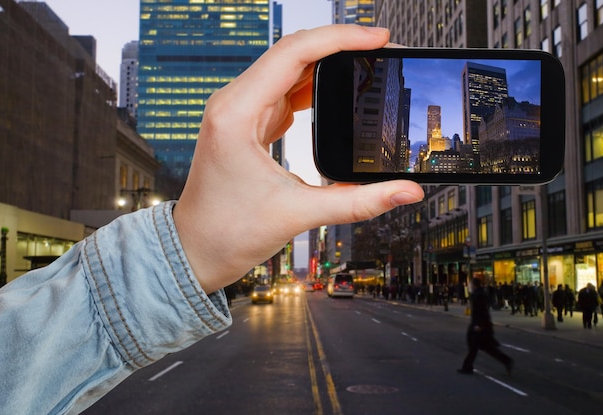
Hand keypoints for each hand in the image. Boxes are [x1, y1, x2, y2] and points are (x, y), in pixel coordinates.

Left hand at [174, 25, 424, 293]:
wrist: (196, 250)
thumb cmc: (227, 232)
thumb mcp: (299, 214)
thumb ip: (359, 202)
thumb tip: (405, 190)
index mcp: (236, 114)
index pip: (293, 53)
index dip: (340, 39)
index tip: (377, 39)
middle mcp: (233, 104)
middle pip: (292, 54)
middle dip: (339, 47)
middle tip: (380, 50)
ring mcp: (239, 112)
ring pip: (288, 71)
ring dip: (327, 66)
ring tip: (366, 67)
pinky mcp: (248, 124)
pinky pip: (284, 92)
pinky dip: (314, 88)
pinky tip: (338, 92)